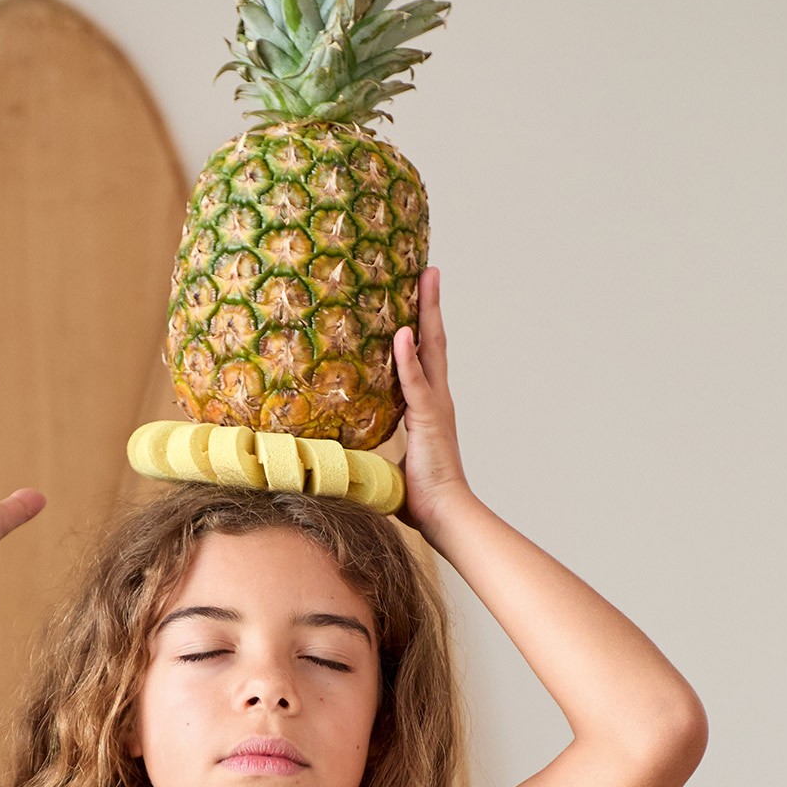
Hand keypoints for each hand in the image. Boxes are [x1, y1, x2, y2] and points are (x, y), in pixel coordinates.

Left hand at [392, 268, 472, 538]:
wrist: (443, 515)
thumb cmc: (419, 497)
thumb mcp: (388, 463)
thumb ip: (374, 447)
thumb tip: (343, 451)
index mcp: (429, 408)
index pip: (426, 358)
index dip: (422, 328)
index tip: (417, 299)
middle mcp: (436, 400)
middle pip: (434, 342)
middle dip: (431, 305)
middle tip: (429, 271)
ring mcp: (435, 407)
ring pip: (432, 350)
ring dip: (427, 314)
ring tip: (424, 279)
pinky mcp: (429, 420)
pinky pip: (416, 383)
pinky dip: (408, 357)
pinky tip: (402, 331)